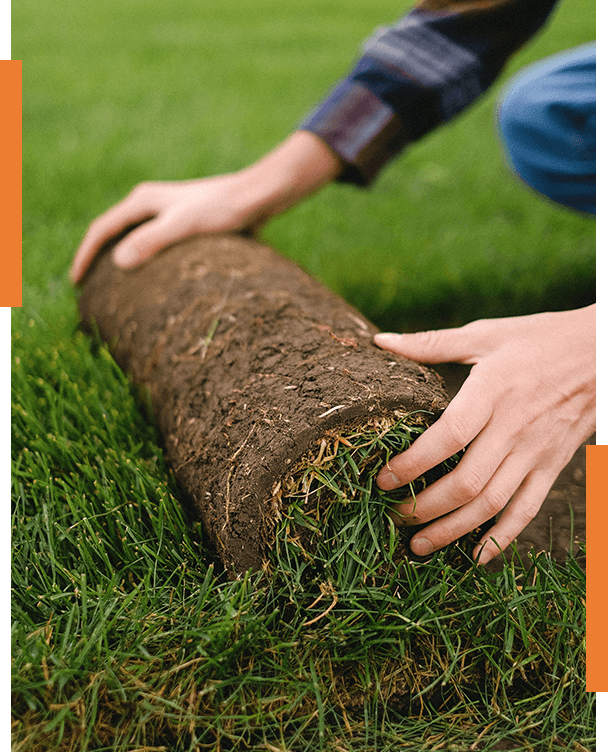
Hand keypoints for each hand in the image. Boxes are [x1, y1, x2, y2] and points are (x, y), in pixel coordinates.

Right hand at [69, 131, 341, 283]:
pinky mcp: (186, 224)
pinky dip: (146, 262)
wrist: (258, 196)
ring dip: (121, 260)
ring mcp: (168, 213)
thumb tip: (119, 262)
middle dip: (98, 259)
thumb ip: (153, 241)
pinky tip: (154, 282)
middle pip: (113, 232)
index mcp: (143, 201)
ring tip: (114, 288)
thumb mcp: (185, 225)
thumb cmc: (223, 209)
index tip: (76, 283)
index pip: (102, 229)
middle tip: (88, 289)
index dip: (85, 256)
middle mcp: (151, 204)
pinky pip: (155, 245)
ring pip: (134, 239)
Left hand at [374, 305, 595, 563]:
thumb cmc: (539, 339)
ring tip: (419, 545)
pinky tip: (476, 557)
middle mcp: (514, 428)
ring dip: (453, 530)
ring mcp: (536, 452)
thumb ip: (431, 343)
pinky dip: (502, 538)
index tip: (383, 478)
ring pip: (492, 504)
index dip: (413, 463)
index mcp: (492, 392)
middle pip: (467, 482)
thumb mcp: (485, 334)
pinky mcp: (553, 466)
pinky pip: (528, 510)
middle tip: (393, 515)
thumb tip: (381, 341)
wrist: (603, 352)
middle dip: (425, 507)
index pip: (447, 437)